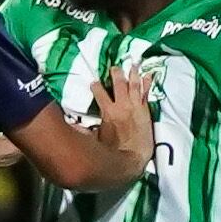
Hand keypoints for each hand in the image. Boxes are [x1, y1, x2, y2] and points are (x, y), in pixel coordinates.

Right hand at [89, 64, 153, 178]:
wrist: (133, 156)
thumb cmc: (113, 149)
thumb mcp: (95, 138)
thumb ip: (84, 129)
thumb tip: (71, 125)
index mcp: (108, 111)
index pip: (99, 93)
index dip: (96, 87)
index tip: (94, 83)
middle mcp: (122, 105)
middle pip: (118, 84)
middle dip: (116, 74)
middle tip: (114, 67)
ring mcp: (135, 106)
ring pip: (134, 85)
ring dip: (133, 74)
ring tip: (133, 64)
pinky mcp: (145, 110)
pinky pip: (146, 93)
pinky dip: (147, 83)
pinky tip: (148, 75)